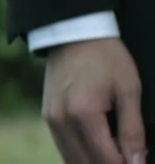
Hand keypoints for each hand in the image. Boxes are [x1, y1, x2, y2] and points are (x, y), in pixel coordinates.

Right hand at [45, 38, 145, 163]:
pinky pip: (64, 147)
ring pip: (72, 160)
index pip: (106, 159)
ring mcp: (51, 120)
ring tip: (116, 156)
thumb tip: (136, 162)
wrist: (73, 33)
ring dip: (94, 163)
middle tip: (129, 160)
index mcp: (84, 114)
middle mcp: (61, 121)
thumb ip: (132, 130)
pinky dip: (81, 155)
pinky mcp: (47, 116)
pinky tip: (99, 150)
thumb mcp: (129, 90)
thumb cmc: (106, 58)